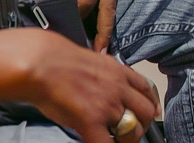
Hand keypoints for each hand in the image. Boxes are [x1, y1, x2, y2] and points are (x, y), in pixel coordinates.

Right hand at [16, 33, 159, 142]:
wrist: (42, 63)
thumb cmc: (57, 60)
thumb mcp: (93, 60)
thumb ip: (106, 74)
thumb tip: (108, 84)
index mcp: (118, 71)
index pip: (146, 88)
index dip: (151, 103)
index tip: (151, 111)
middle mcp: (117, 88)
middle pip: (145, 111)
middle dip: (142, 124)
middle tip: (133, 131)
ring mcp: (106, 106)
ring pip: (133, 130)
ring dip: (128, 138)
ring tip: (118, 141)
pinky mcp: (91, 122)